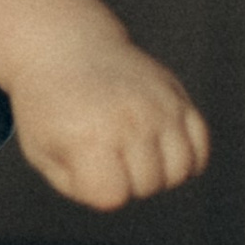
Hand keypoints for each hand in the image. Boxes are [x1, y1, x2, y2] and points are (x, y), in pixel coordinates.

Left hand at [14, 39, 210, 208]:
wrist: (64, 48)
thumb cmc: (48, 108)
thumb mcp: (44, 152)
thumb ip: (81, 186)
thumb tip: (123, 195)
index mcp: (89, 134)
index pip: (111, 195)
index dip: (93, 187)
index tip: (75, 159)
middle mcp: (130, 119)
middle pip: (148, 185)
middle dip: (124, 180)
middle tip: (100, 149)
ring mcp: (159, 105)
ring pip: (180, 170)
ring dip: (156, 171)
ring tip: (130, 150)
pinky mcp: (177, 95)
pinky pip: (200, 145)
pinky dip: (184, 155)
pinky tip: (157, 145)